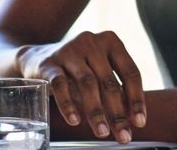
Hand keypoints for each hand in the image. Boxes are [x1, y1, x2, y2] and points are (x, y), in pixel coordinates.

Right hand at [20, 31, 145, 142]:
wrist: (37, 59)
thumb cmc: (77, 69)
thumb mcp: (99, 73)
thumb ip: (115, 91)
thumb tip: (132, 120)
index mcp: (110, 42)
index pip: (130, 72)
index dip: (137, 99)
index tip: (139, 122)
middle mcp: (92, 42)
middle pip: (109, 81)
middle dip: (118, 112)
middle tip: (123, 135)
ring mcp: (69, 51)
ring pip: (87, 83)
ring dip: (96, 111)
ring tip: (102, 132)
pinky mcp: (49, 64)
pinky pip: (60, 85)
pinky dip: (68, 104)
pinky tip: (75, 120)